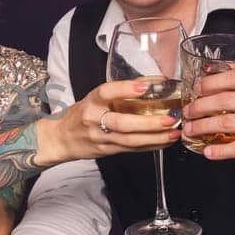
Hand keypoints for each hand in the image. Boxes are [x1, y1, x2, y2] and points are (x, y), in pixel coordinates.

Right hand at [34, 80, 180, 164]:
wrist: (60, 139)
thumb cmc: (80, 115)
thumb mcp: (94, 99)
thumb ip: (119, 93)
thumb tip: (152, 83)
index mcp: (91, 102)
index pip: (106, 92)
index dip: (125, 89)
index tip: (145, 87)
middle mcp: (94, 119)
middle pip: (122, 123)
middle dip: (148, 123)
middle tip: (169, 119)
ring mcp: (100, 138)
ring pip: (130, 140)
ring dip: (155, 137)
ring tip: (173, 132)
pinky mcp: (107, 150)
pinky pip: (132, 149)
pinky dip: (150, 146)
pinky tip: (164, 142)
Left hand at [183, 68, 234, 169]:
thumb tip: (220, 70)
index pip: (233, 77)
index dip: (210, 83)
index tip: (196, 89)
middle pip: (225, 100)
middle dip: (200, 106)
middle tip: (188, 112)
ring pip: (227, 123)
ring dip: (203, 127)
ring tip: (191, 130)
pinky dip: (220, 151)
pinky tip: (209, 152)